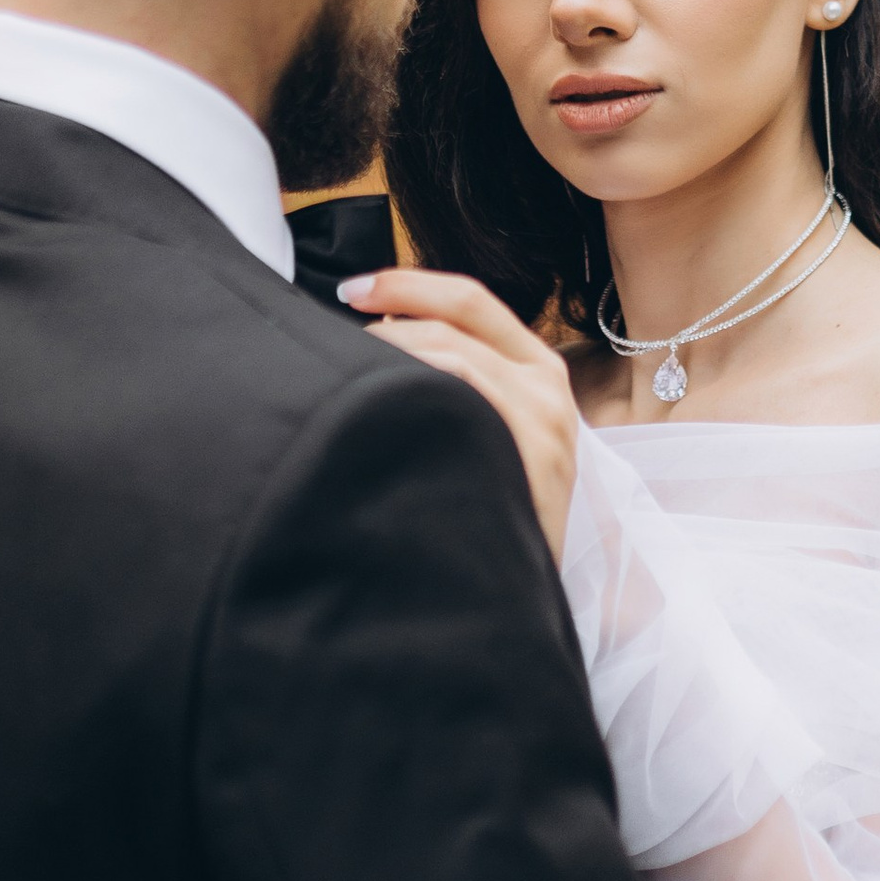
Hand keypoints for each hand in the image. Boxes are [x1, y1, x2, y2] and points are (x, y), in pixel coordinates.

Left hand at [339, 267, 582, 561]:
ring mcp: (545, 420)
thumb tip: (379, 341)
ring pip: (450, 355)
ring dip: (388, 357)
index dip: (408, 284)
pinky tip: (375, 411)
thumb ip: (461, 386)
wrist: (523, 596)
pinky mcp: (534, 455)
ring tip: (345, 381)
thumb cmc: (494, 513)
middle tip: (330, 343)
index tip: (352, 288)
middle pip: (452, 323)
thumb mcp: (495, 435)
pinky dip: (414, 388)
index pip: (472, 300)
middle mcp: (549, 387)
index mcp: (539, 369)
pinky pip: (463, 396)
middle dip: (384, 323)